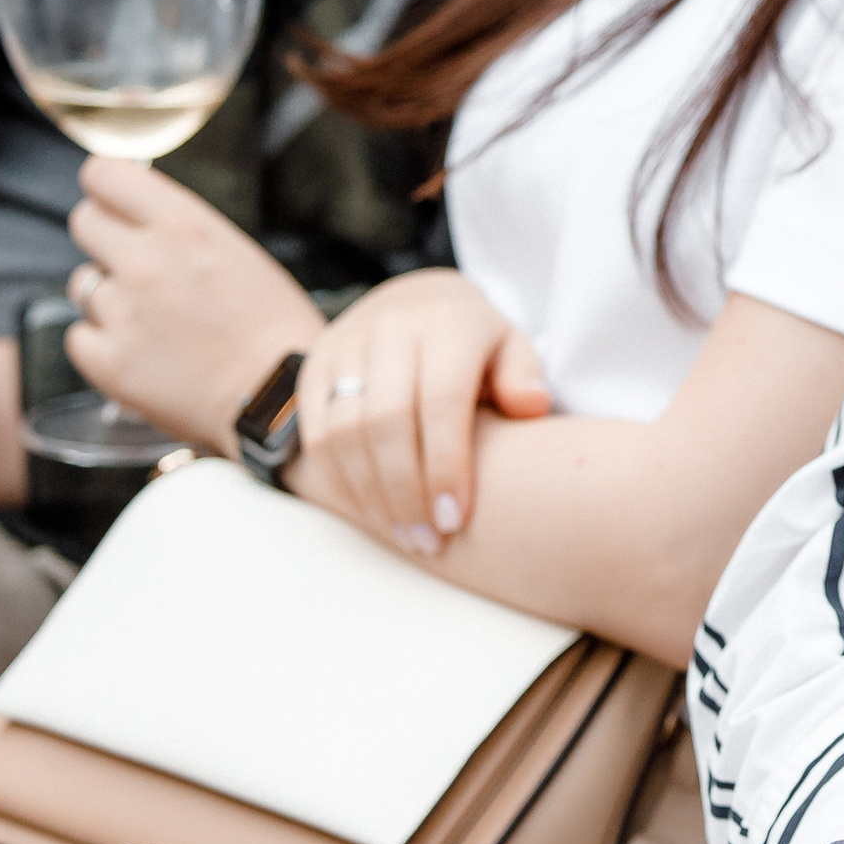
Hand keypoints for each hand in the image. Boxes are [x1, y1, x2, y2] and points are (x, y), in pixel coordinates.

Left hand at [64, 162, 323, 450]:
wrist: (283, 401)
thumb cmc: (274, 328)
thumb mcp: (237, 252)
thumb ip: (181, 229)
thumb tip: (139, 216)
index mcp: (183, 225)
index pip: (104, 174)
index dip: (106, 189)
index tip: (113, 202)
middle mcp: (145, 261)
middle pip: (83, 222)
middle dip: (105, 240)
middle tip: (136, 267)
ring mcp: (122, 312)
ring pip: (82, 285)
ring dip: (110, 298)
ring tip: (154, 323)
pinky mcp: (108, 362)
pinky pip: (80, 336)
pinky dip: (103, 345)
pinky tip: (143, 355)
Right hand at [287, 268, 552, 554]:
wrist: (413, 302)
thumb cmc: (474, 344)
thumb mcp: (511, 347)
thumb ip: (523, 375)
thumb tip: (530, 406)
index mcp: (449, 321)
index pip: (440, 400)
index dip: (444, 466)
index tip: (454, 520)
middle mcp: (391, 325)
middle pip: (386, 421)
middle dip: (405, 492)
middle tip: (428, 540)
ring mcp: (346, 343)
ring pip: (345, 431)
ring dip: (371, 495)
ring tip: (404, 535)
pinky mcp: (314, 365)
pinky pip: (317, 433)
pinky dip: (340, 481)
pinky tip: (372, 512)